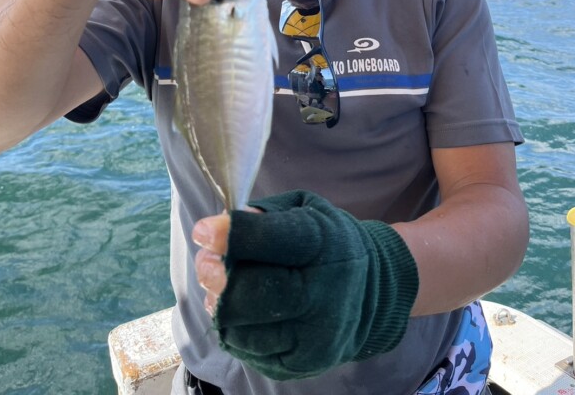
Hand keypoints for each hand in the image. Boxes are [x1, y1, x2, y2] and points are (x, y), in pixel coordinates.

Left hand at [192, 191, 418, 380]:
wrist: (371, 291)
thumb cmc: (328, 242)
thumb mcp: (306, 210)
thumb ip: (266, 213)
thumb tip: (224, 225)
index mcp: (325, 244)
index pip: (275, 240)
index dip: (234, 236)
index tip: (203, 231)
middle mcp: (323, 294)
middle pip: (252, 292)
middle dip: (217, 276)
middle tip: (205, 262)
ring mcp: (313, 336)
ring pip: (243, 327)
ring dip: (220, 305)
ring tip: (220, 289)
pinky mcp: (301, 364)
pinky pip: (248, 350)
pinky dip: (234, 329)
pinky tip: (238, 312)